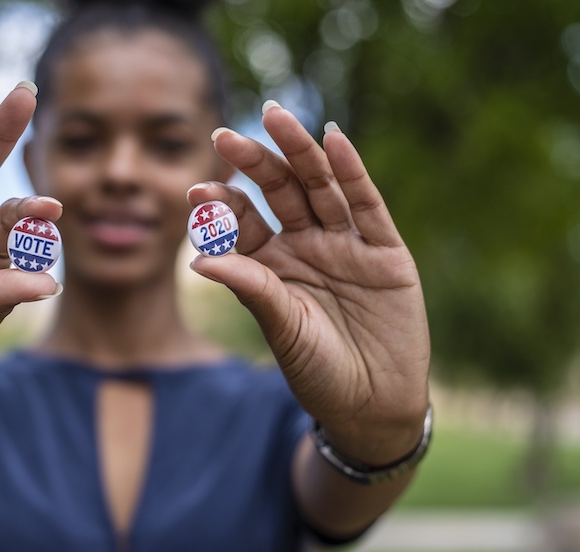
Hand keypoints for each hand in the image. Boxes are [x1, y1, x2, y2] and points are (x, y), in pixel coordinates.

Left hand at [189, 104, 429, 464]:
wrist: (373, 405)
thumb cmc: (319, 372)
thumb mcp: (281, 328)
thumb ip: (251, 288)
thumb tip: (197, 259)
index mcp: (273, 263)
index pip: (244, 220)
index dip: (222, 203)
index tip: (194, 190)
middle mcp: (307, 244)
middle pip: (280, 191)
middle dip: (255, 162)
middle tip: (225, 136)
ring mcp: (346, 244)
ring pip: (320, 186)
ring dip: (299, 151)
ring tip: (275, 117)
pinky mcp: (385, 250)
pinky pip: (366, 203)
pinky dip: (351, 171)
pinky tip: (333, 139)